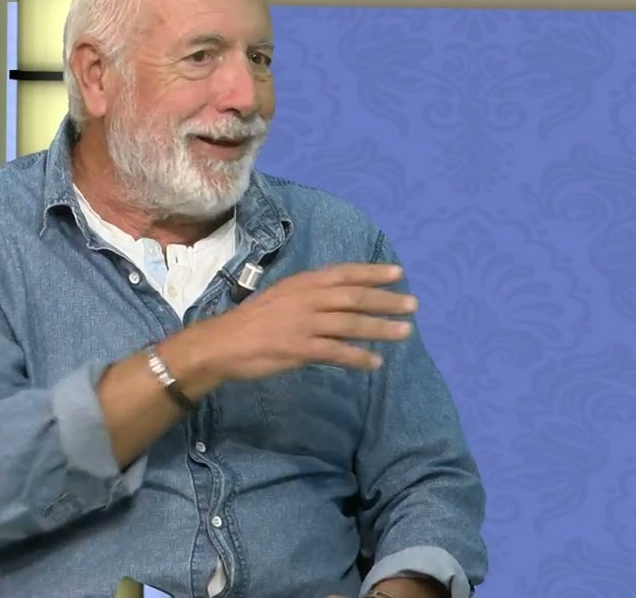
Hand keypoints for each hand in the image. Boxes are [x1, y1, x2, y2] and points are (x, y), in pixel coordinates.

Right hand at [161, 262, 417, 392]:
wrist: (222, 343)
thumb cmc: (252, 321)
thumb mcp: (282, 296)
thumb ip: (309, 296)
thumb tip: (339, 299)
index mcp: (302, 283)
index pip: (344, 273)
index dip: (372, 272)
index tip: (398, 273)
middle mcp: (306, 298)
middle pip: (354, 297)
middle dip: (385, 300)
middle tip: (412, 304)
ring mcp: (303, 323)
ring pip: (350, 324)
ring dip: (380, 328)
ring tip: (405, 332)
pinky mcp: (299, 348)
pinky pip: (335, 352)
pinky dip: (357, 357)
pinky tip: (375, 362)